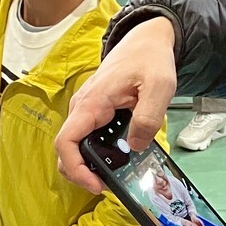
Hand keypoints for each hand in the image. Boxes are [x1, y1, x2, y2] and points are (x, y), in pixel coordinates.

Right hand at [56, 15, 177, 192]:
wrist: (146, 40)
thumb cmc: (150, 59)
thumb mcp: (159, 87)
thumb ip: (148, 118)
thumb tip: (135, 146)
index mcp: (92, 103)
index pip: (66, 142)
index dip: (76, 169)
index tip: (96, 184)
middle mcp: (82, 108)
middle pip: (66, 151)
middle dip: (81, 174)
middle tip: (108, 185)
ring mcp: (86, 111)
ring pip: (75, 147)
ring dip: (89, 166)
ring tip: (114, 175)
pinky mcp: (94, 114)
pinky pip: (86, 139)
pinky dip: (97, 155)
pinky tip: (118, 159)